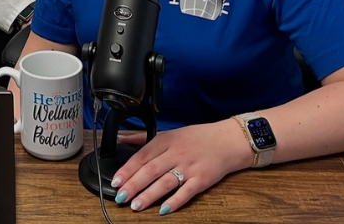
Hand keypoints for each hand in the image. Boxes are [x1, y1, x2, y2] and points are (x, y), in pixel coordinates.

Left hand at [111, 118, 250, 213]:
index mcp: (166, 141)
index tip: (116, 181)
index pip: (142, 156)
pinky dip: (175, 201)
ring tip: (136, 205)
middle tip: (121, 196)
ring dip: (149, 195)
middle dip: (134, 184)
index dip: (127, 170)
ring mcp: (190, 167)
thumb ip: (144, 138)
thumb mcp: (169, 133)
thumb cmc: (197, 138)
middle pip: (151, 170)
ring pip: (166, 182)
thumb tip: (121, 140)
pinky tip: (164, 209)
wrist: (228, 141)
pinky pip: (187, 192)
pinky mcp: (202, 180)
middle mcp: (176, 153)